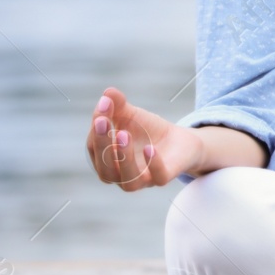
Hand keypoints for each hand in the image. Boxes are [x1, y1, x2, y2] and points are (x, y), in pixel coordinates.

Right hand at [87, 87, 203, 190]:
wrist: (180, 140)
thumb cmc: (148, 130)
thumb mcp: (131, 114)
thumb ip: (118, 105)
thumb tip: (108, 92)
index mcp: (106, 161)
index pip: (94, 148)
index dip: (96, 128)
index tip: (104, 105)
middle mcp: (121, 176)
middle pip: (105, 170)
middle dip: (102, 144)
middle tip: (103, 121)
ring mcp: (143, 180)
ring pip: (128, 181)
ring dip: (124, 157)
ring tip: (124, 133)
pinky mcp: (164, 178)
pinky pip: (158, 178)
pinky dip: (153, 164)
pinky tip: (150, 147)